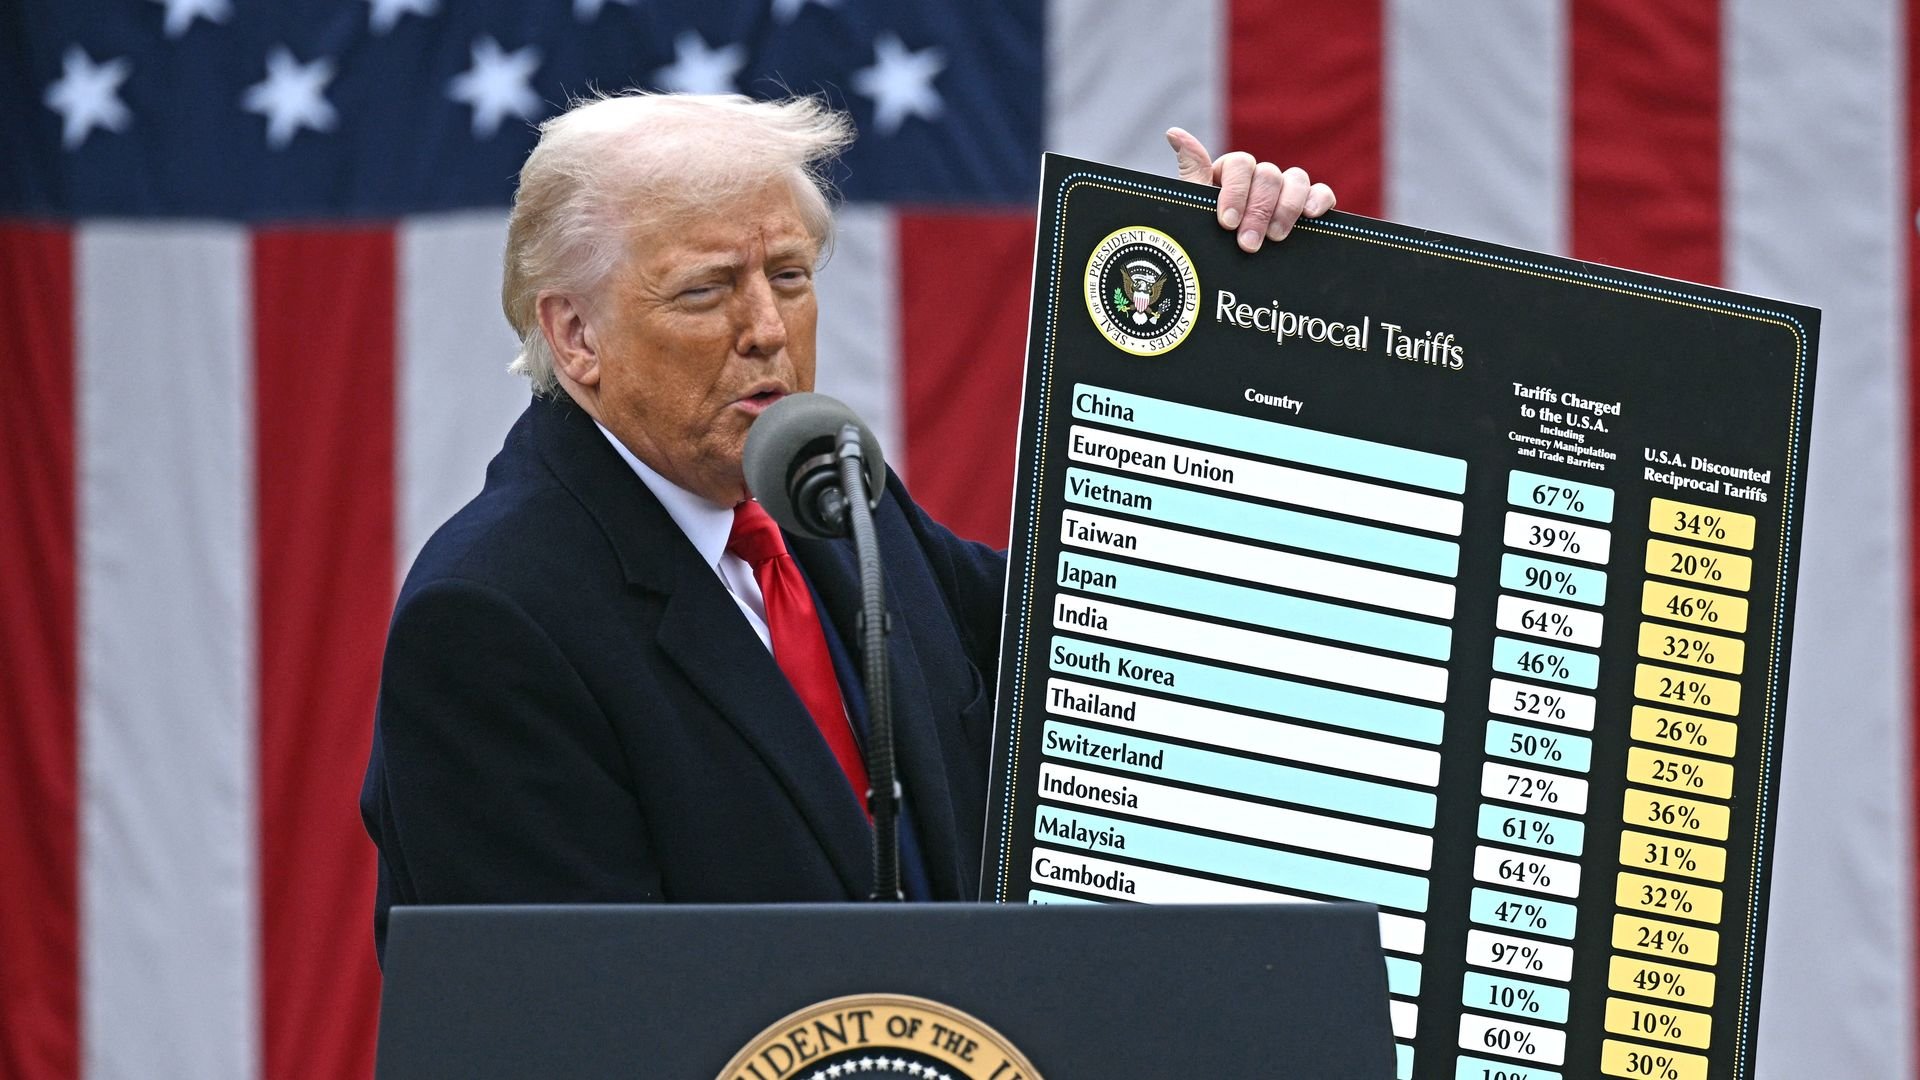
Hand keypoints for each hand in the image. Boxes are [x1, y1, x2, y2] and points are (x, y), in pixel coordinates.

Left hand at [1167, 127, 1336, 252]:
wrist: (1224, 277)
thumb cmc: (1208, 239)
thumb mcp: (1195, 209)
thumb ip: (1191, 173)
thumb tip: (1173, 133)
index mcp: (1231, 174)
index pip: (1240, 164)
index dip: (1235, 191)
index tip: (1227, 222)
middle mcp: (1260, 178)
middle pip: (1269, 175)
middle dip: (1258, 211)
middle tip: (1248, 244)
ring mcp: (1286, 192)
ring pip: (1296, 180)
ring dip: (1287, 208)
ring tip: (1276, 238)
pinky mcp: (1308, 208)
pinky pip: (1321, 193)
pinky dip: (1319, 199)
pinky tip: (1311, 215)